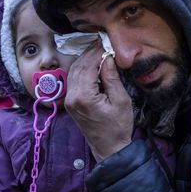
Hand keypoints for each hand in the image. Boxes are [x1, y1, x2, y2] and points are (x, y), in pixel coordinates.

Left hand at [65, 43, 133, 161]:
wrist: (109, 148)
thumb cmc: (118, 127)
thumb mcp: (121, 100)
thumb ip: (112, 78)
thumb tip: (107, 58)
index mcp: (84, 96)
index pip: (88, 66)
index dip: (97, 52)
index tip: (105, 42)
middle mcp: (72, 97)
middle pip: (78, 66)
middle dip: (90, 53)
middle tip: (101, 43)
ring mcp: (69, 100)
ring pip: (74, 72)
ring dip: (85, 60)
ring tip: (98, 51)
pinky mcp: (71, 103)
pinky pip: (73, 80)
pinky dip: (81, 69)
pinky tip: (91, 64)